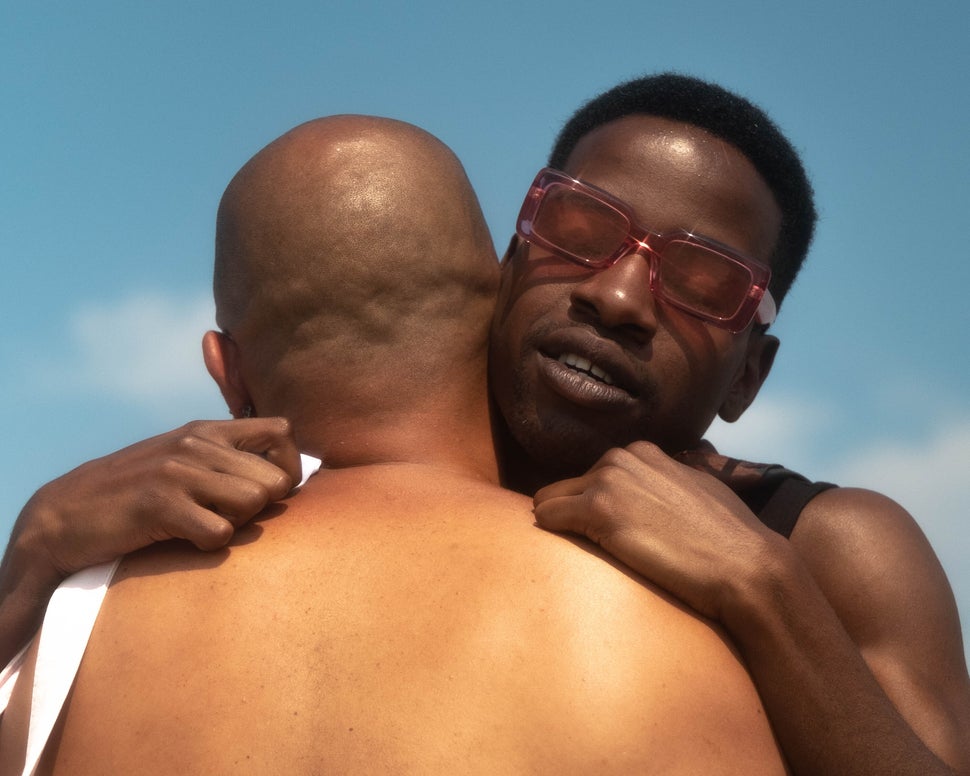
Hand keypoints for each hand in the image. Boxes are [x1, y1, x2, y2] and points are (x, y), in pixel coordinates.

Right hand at [9, 418, 301, 582]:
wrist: (62, 516)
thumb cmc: (135, 494)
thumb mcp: (183, 460)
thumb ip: (228, 458)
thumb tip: (286, 475)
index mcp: (207, 429)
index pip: (282, 432)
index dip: (286, 468)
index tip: (264, 493)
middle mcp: (197, 443)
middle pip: (276, 480)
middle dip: (261, 508)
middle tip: (224, 516)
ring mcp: (177, 471)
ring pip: (255, 502)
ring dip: (236, 524)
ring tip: (201, 524)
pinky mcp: (159, 504)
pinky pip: (220, 532)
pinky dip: (208, 544)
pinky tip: (182, 539)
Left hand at [532, 440, 783, 622]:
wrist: (745, 566)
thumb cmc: (728, 538)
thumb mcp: (698, 488)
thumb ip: (670, 479)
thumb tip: (662, 485)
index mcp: (642, 452)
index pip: (593, 475)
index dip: (597, 506)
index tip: (612, 532)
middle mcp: (621, 458)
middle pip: (567, 487)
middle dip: (575, 516)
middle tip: (599, 550)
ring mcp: (608, 481)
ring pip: (548, 501)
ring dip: (561, 528)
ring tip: (589, 556)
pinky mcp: (597, 510)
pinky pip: (545, 518)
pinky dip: (552, 538)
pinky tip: (578, 558)